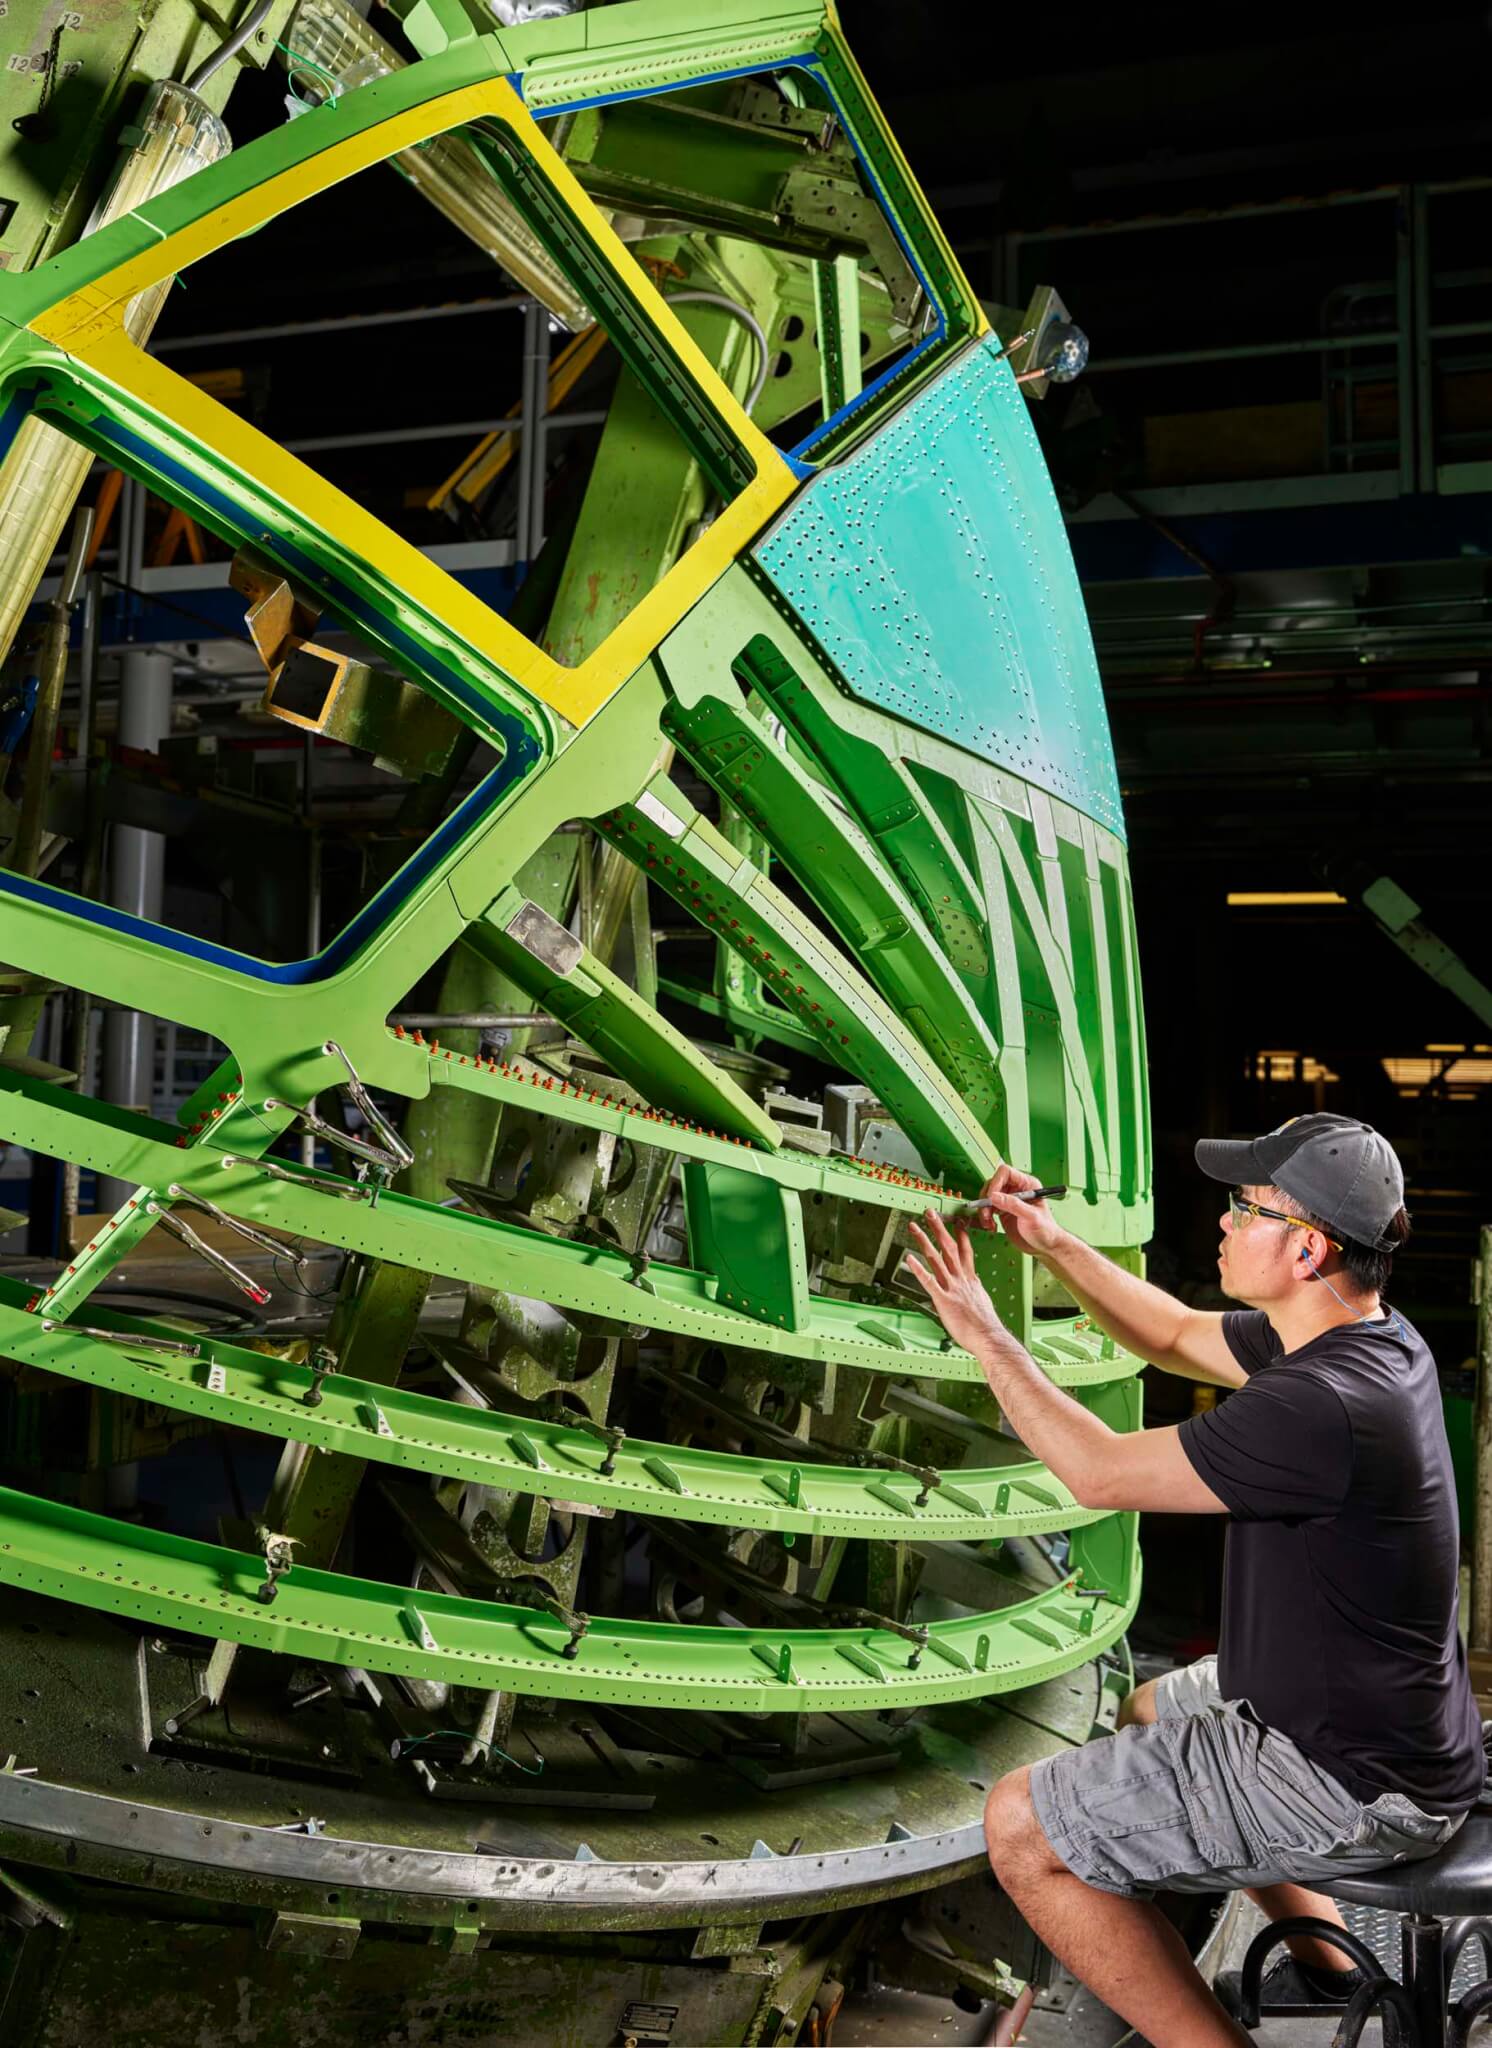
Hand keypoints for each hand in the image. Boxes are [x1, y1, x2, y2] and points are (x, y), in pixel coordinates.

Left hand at [905, 1209, 1006, 1356]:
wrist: (989, 1337)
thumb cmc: (985, 1326)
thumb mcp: (981, 1302)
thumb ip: (973, 1291)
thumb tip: (972, 1287)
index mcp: (970, 1280)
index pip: (965, 1251)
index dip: (961, 1234)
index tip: (957, 1221)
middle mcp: (961, 1279)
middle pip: (949, 1247)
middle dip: (939, 1228)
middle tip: (930, 1213)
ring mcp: (952, 1288)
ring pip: (937, 1259)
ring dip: (924, 1241)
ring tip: (914, 1227)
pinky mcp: (943, 1300)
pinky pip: (929, 1281)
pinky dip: (918, 1269)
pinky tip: (909, 1258)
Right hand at [971, 1163, 1064, 1258]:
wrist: (1045, 1247)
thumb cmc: (1046, 1231)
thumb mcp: (1031, 1217)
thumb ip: (1013, 1205)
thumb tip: (994, 1196)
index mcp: (1027, 1185)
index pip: (1006, 1173)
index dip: (996, 1182)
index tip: (991, 1196)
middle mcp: (1017, 1190)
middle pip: (993, 1184)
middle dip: (987, 1198)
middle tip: (987, 1212)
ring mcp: (1009, 1200)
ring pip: (988, 1196)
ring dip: (984, 1209)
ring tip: (988, 1221)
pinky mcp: (1003, 1211)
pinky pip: (988, 1208)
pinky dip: (985, 1216)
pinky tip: (991, 1225)